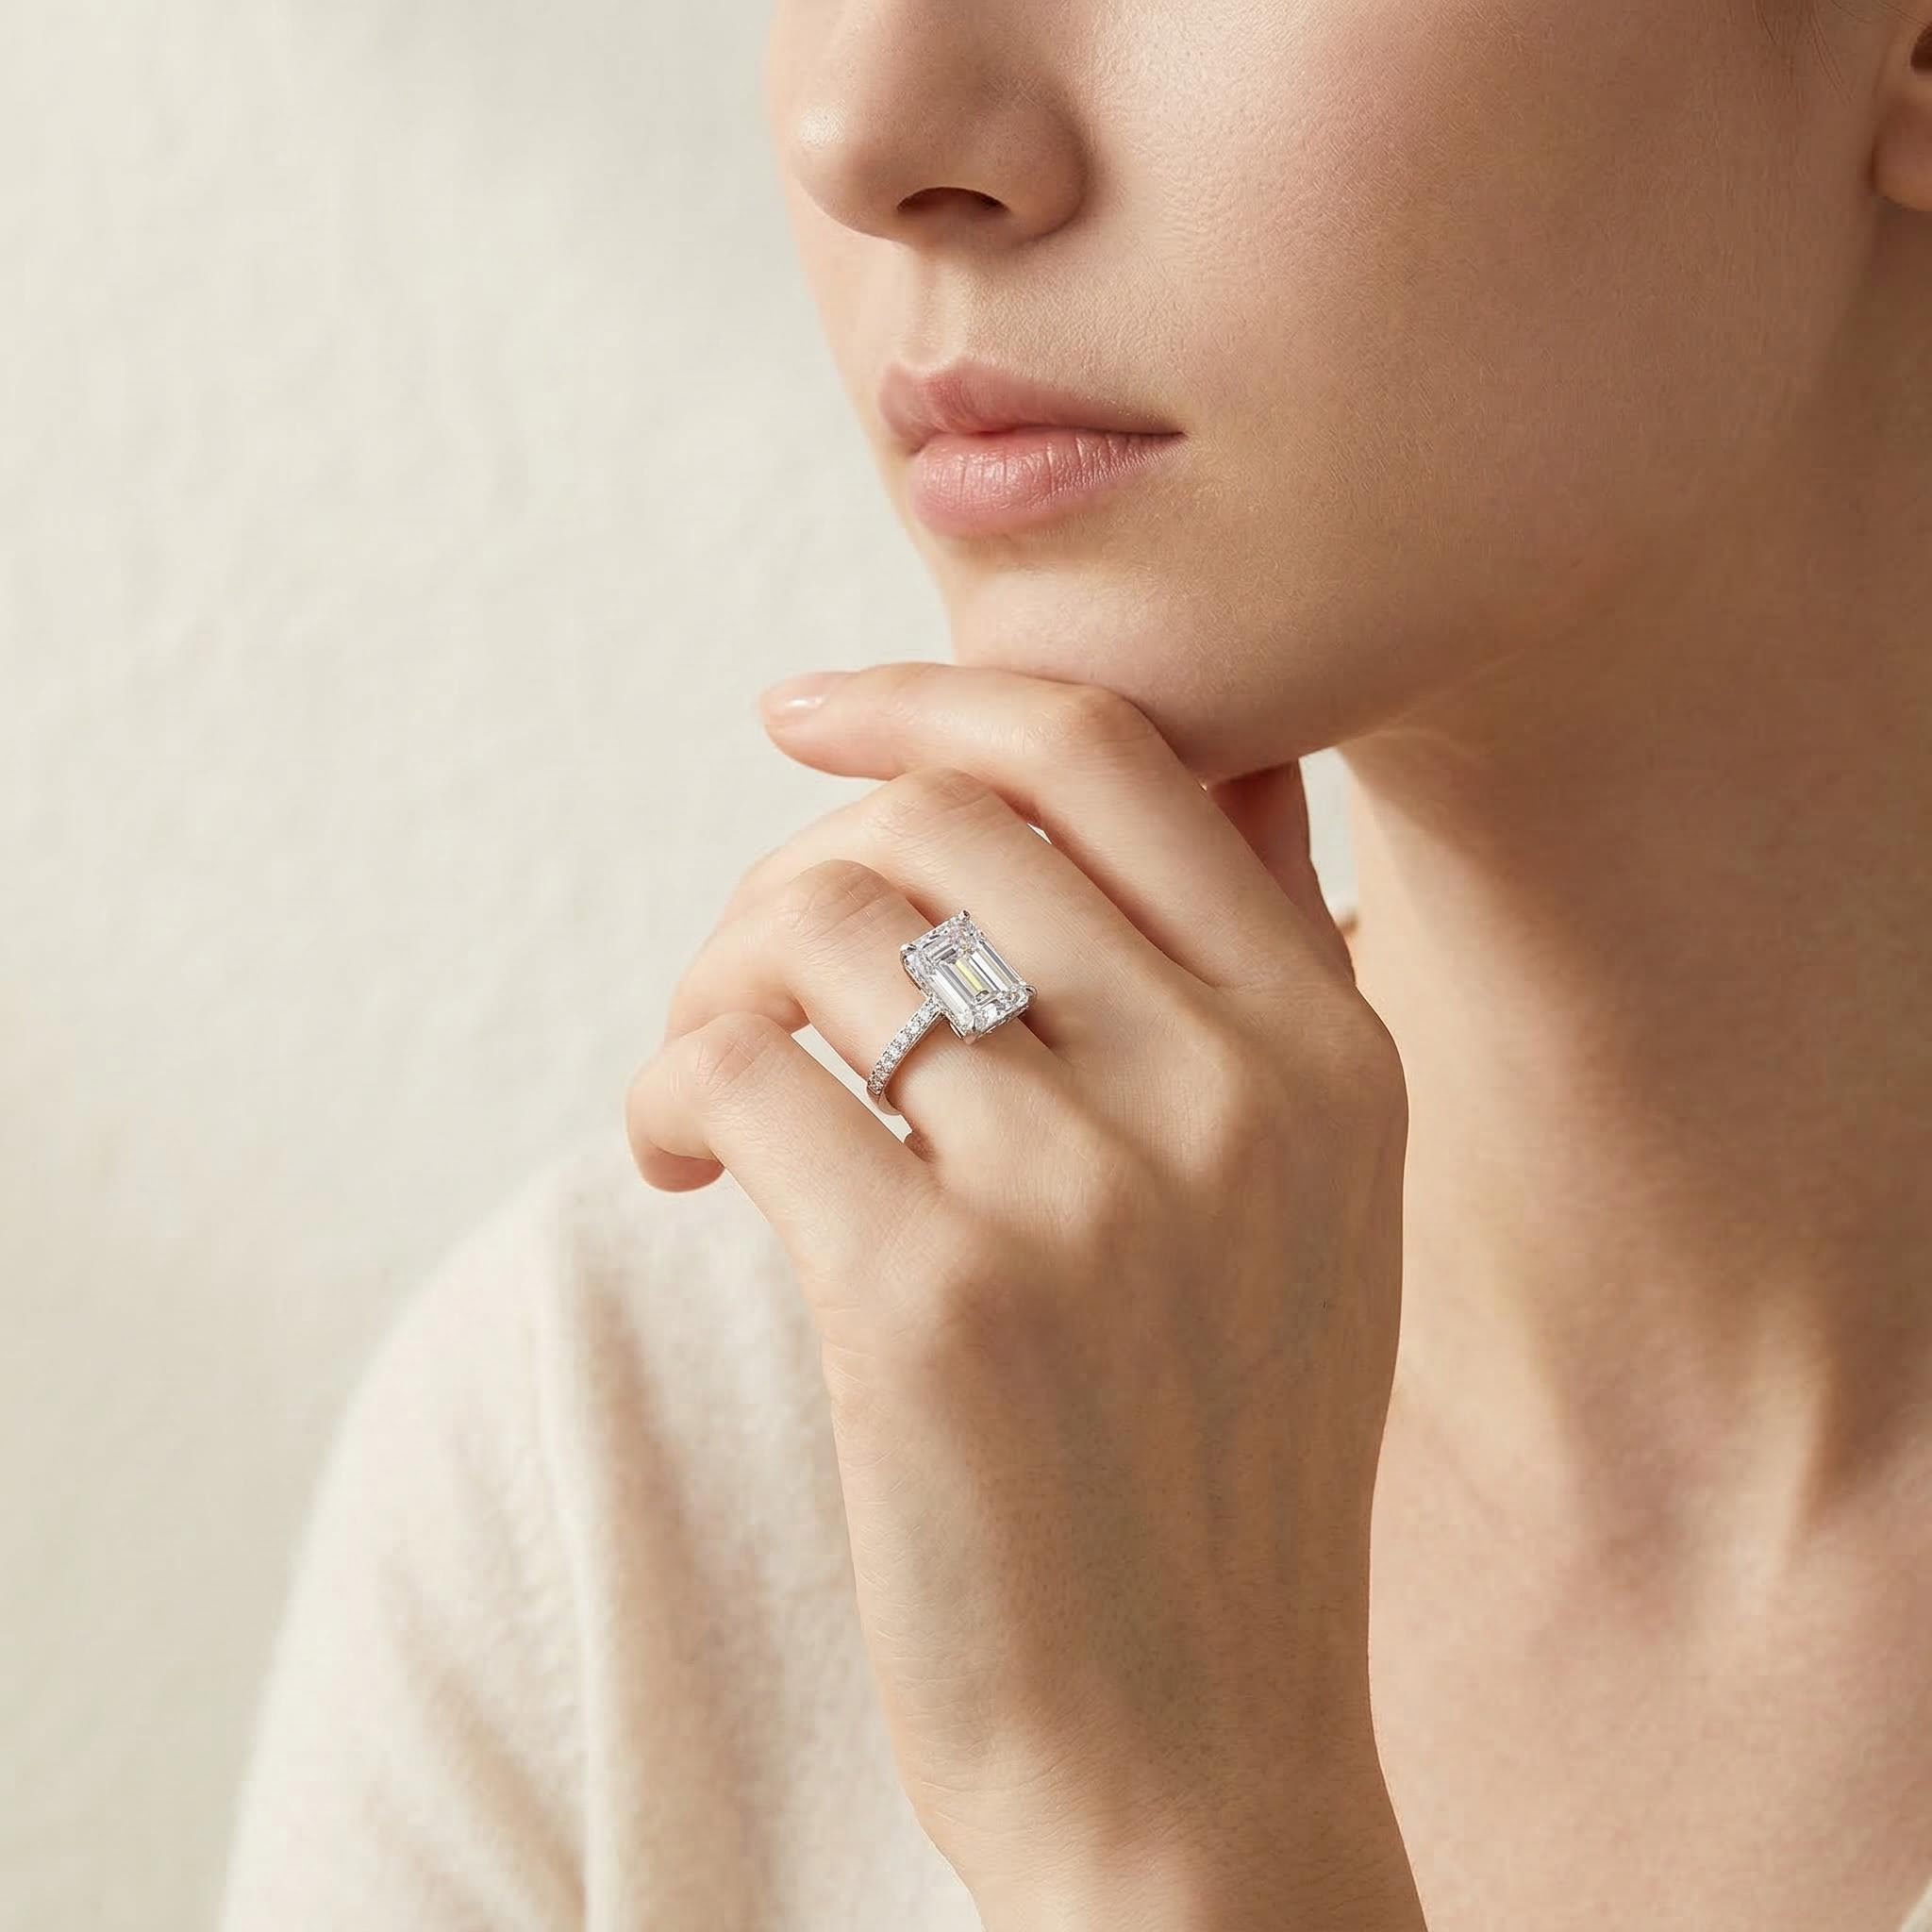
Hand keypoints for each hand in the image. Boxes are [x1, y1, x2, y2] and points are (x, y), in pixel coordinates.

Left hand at [625, 663, 1420, 1927]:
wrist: (1194, 1765)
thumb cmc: (1210, 1471)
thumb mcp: (1303, 1209)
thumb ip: (1235, 984)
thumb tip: (1143, 768)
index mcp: (1332, 1045)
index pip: (1112, 750)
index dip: (933, 694)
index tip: (805, 714)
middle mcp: (1235, 1089)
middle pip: (940, 822)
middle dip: (796, 868)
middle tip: (748, 977)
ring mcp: (1092, 1191)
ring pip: (820, 928)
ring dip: (719, 982)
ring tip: (708, 1094)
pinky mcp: (936, 1299)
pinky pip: (741, 1063)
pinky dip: (673, 1083)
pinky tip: (679, 1161)